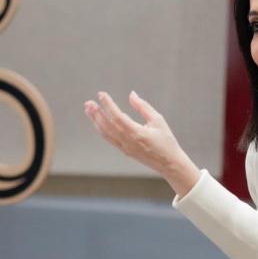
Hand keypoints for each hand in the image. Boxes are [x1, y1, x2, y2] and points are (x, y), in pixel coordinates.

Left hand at [84, 91, 199, 196]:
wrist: (169, 164)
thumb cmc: (166, 140)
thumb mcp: (158, 120)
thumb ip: (143, 107)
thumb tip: (131, 94)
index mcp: (137, 133)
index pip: (117, 116)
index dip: (108, 104)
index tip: (101, 94)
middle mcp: (128, 142)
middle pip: (107, 125)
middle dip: (96, 113)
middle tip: (88, 102)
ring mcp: (125, 148)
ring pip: (106, 133)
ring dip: (96, 120)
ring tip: (89, 109)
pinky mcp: (124, 151)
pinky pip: (109, 138)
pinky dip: (102, 129)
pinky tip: (98, 120)